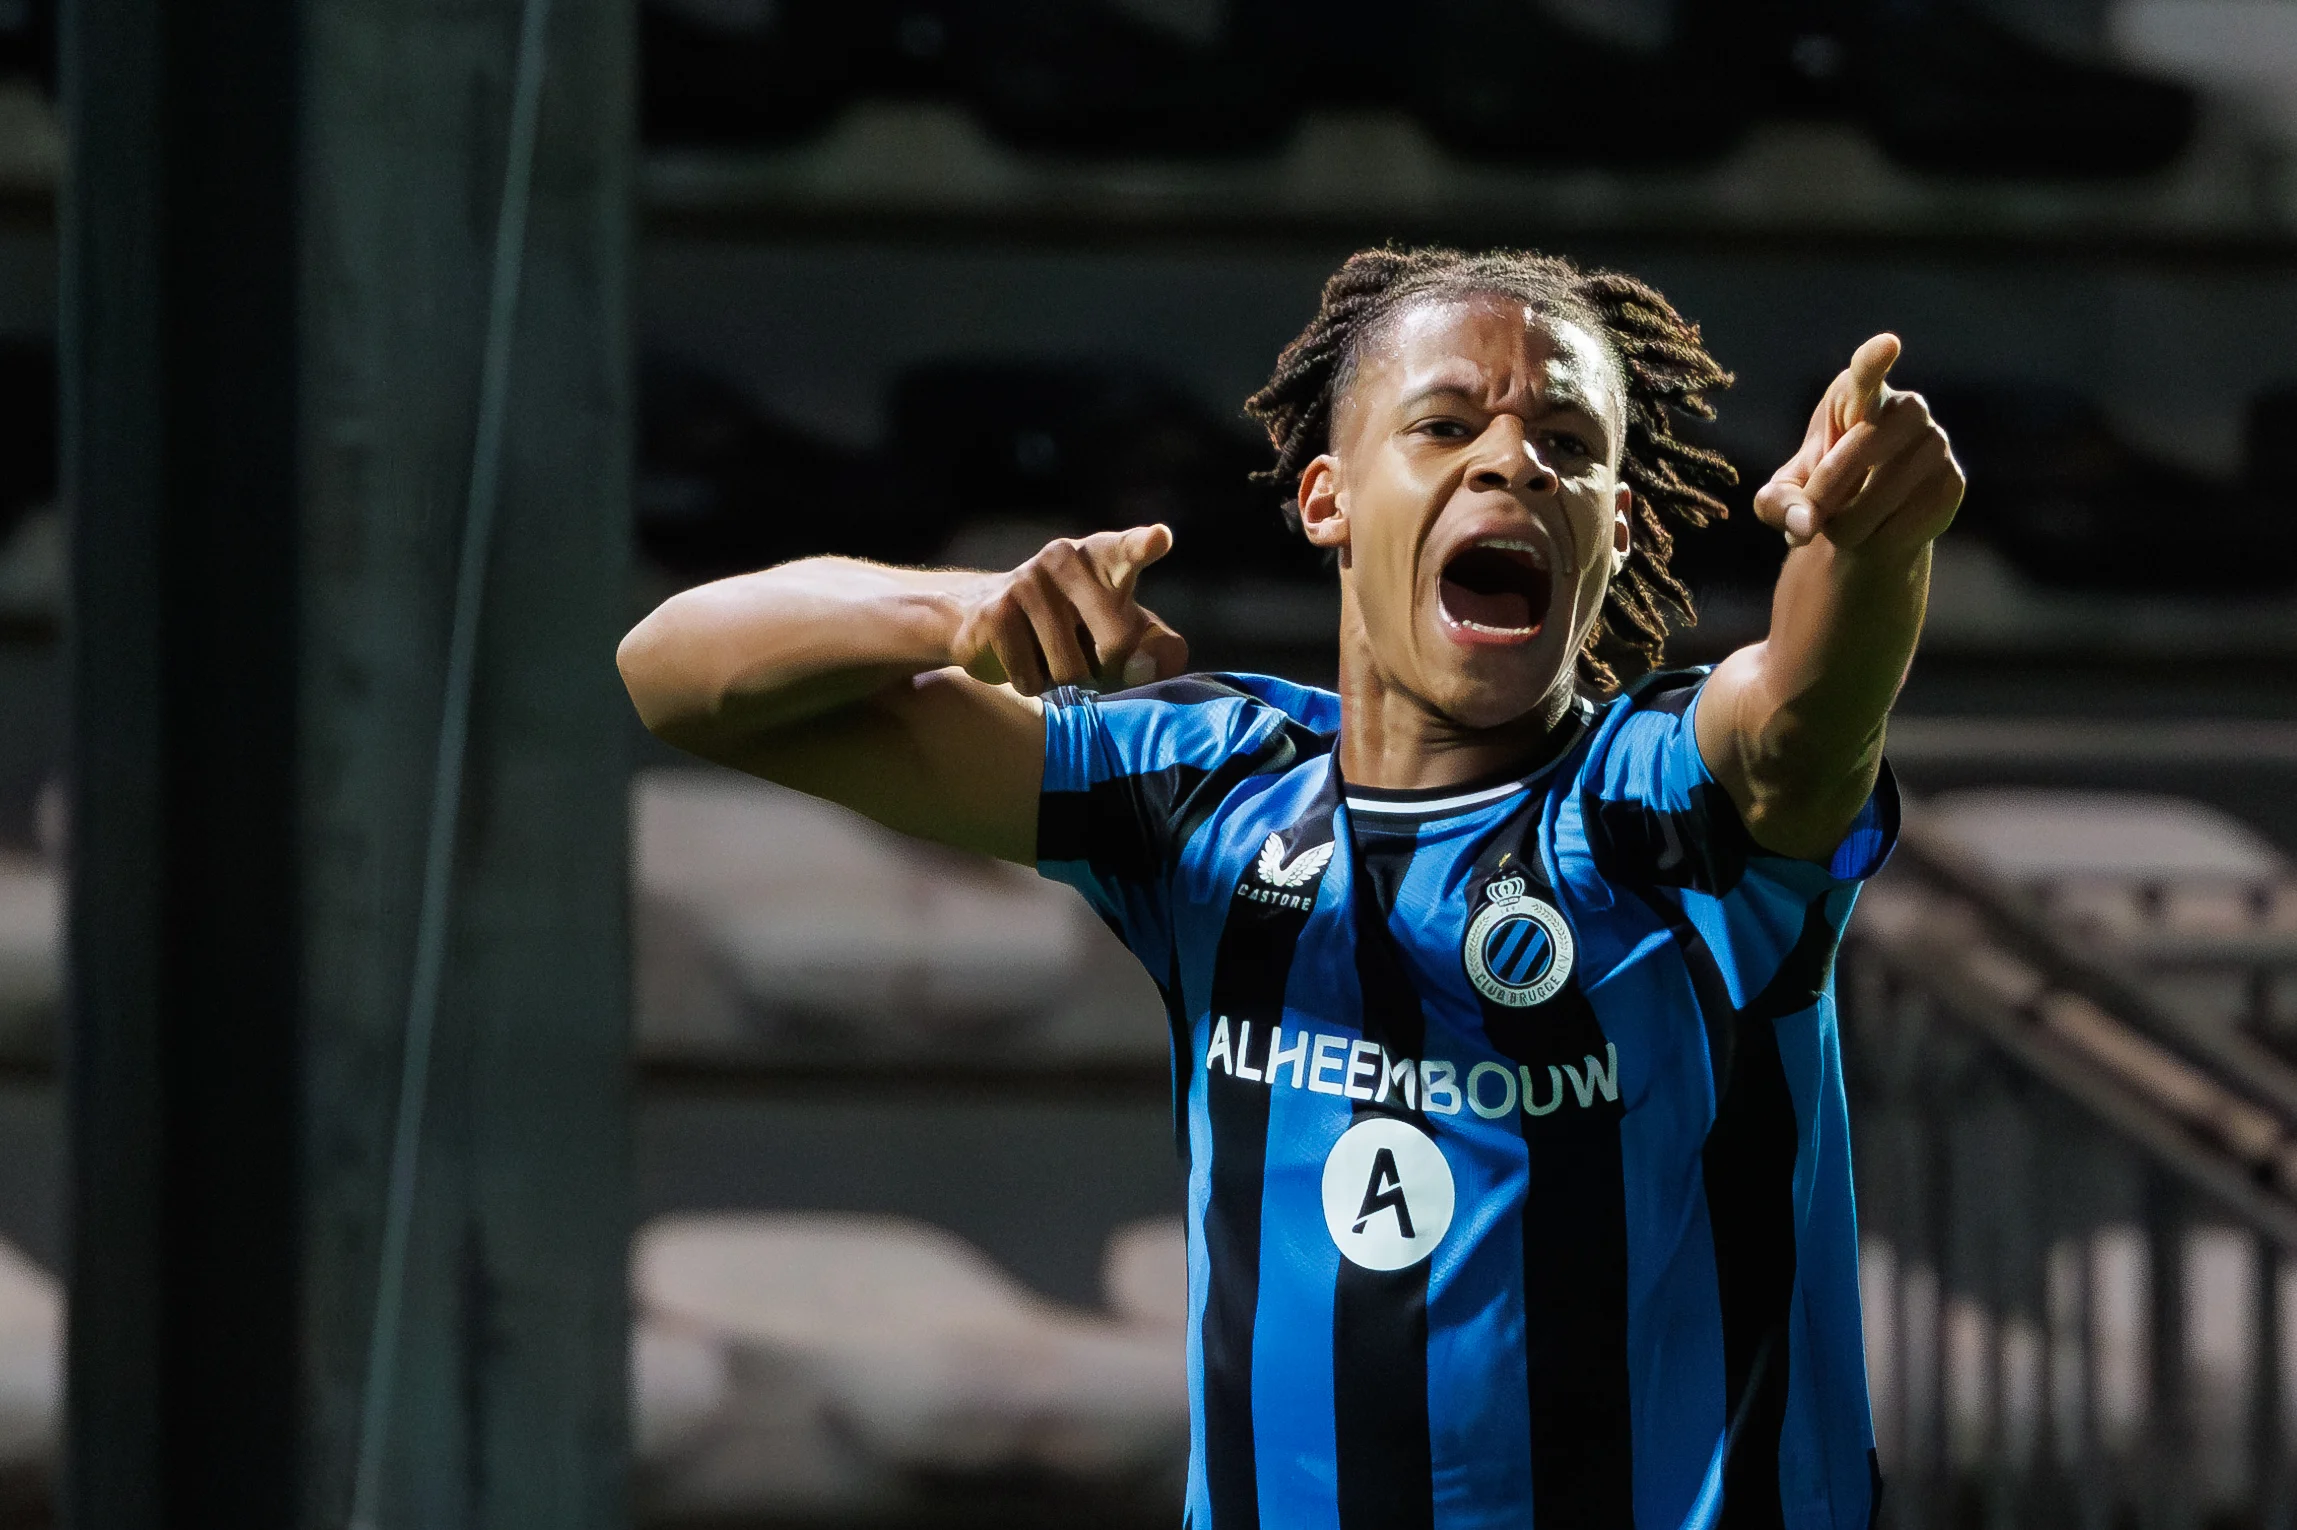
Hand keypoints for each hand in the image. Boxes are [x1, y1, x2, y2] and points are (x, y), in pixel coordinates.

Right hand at [953, 524, 1189, 696]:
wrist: (991, 618)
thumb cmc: (1078, 626)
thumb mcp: (1128, 632)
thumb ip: (1158, 649)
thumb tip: (1142, 671)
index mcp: (1103, 556)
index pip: (1126, 550)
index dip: (1142, 546)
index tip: (1159, 539)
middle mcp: (1064, 558)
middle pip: (1116, 643)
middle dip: (1111, 670)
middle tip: (1095, 661)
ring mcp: (1026, 582)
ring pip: (1070, 671)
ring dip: (1066, 682)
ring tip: (1051, 654)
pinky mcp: (996, 614)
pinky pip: (1031, 679)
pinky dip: (1032, 684)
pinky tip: (1021, 657)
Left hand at [1755, 334, 1963, 555]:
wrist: (1871, 521)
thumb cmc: (1821, 490)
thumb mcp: (1785, 496)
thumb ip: (1779, 504)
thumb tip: (1803, 524)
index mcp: (1856, 394)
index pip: (1865, 375)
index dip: (1874, 362)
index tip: (1886, 345)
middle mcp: (1906, 408)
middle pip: (1860, 451)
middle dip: (1826, 494)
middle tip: (1811, 518)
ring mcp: (1936, 443)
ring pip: (1882, 495)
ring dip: (1848, 527)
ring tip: (1842, 526)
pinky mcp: (1952, 481)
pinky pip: (1907, 523)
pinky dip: (1879, 541)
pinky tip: (1878, 531)